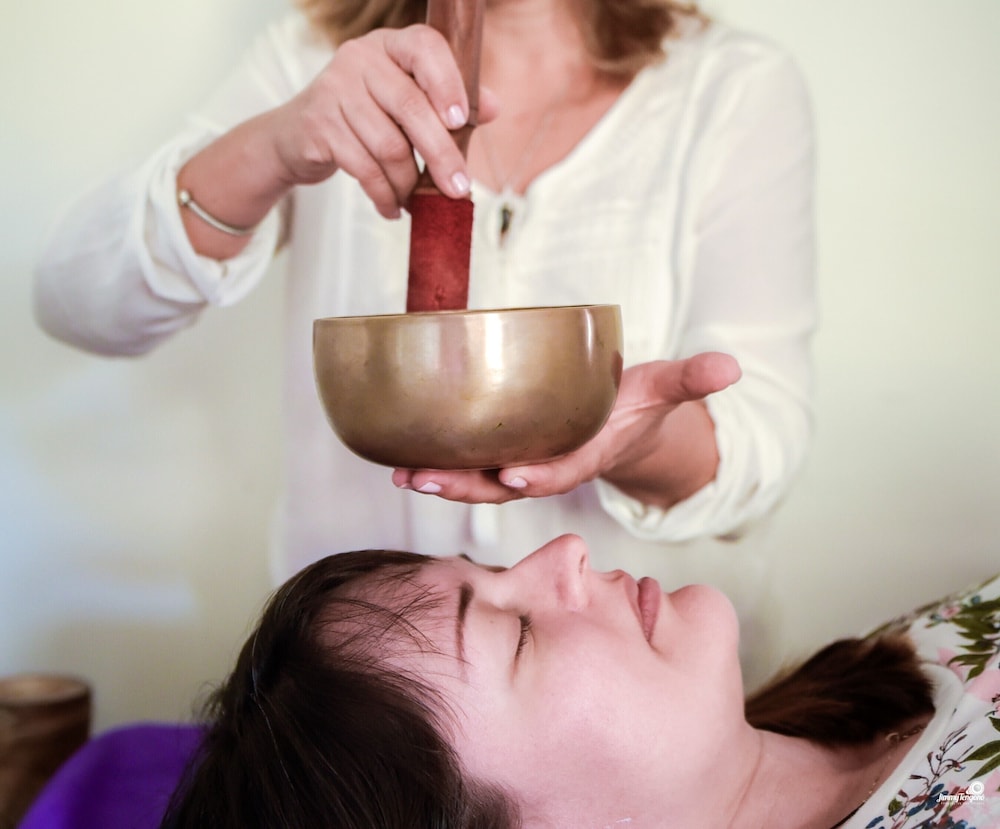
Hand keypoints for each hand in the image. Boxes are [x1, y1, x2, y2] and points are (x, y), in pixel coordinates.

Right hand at [269, 24, 498, 217]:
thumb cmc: (366, 117)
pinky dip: (384, 195)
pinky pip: (364, 169)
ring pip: (388, 146)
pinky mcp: (319, 125)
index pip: (424, 47)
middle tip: (459, 190)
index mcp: (390, 46)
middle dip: (441, 156)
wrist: (297, 135)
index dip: (447, 82)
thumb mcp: (406, 103)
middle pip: (411, 108)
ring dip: (409, 184)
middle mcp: (360, 58)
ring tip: (417, 202)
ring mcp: (334, 90)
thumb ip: (449, 103)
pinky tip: (393, 208)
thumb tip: (494, 107)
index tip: (462, 120)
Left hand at [391, 352, 741, 505]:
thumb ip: (693, 378)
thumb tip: (732, 365)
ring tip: (403, 473)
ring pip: (479, 481)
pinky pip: (470, 466)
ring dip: (442, 479)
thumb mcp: (666, 388)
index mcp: (586, 454)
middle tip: (426, 478)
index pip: (562, 471)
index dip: (539, 475)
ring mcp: (525, 465)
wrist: (622, 429)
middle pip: (505, 485)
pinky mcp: (505, 455)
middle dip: (467, 486)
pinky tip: (400, 458)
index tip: (513, 475)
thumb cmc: (640, 406)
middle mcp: (549, 467)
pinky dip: (438, 464)